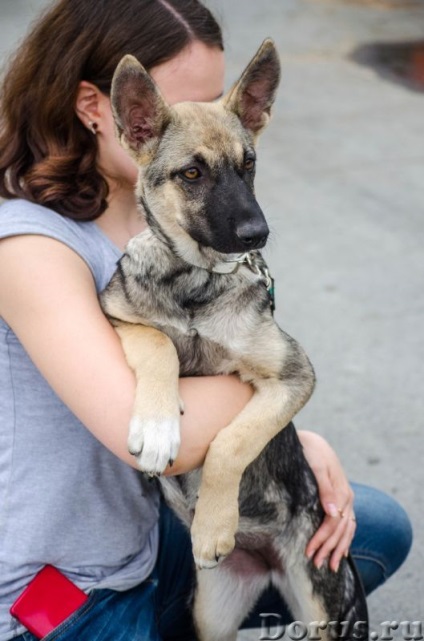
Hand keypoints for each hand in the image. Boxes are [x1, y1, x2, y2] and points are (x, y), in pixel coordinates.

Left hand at [298, 430, 355, 571]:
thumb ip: (325, 488)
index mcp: (341, 491)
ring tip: (329, 565)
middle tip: (316, 564)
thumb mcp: (317, 465)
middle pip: (340, 529)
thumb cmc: (310, 450)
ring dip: (338, 548)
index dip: (322, 539)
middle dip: (329, 549)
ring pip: (346, 529)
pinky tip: (342, 551)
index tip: (309, 552)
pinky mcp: (341, 498)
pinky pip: (348, 523)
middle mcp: (347, 497)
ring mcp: (346, 498)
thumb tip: (333, 512)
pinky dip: (346, 538)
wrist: (312, 440)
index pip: (333, 523)